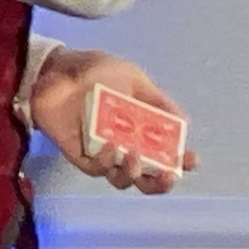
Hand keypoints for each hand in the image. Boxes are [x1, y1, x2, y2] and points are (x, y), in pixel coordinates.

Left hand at [28, 48, 196, 194]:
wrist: (58, 65)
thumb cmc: (95, 71)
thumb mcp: (131, 77)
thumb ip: (156, 99)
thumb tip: (184, 121)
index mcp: (140, 131)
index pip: (165, 156)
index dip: (181, 163)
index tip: (191, 160)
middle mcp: (122, 147)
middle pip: (146, 179)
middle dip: (160, 183)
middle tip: (168, 174)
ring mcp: (99, 152)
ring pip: (120, 180)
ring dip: (132, 174)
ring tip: (134, 156)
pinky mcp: (76, 153)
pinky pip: (93, 168)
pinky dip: (104, 163)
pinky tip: (109, 147)